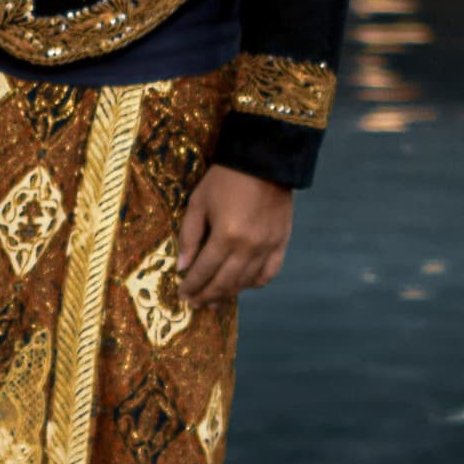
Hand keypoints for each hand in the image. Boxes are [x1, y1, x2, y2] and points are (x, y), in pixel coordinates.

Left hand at [172, 165, 293, 307]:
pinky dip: (254, 283)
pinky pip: (269, 273)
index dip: (191, 285)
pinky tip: (242, 285)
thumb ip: (189, 236)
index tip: (182, 294)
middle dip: (206, 296)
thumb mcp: (198, 202)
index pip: (204, 271)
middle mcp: (248, 247)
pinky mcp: (281, 242)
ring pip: (246, 282)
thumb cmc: (225, 178)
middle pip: (224, 282)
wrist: (264, 160)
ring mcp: (268, 247)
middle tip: (195, 304)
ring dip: (228, 294)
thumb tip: (182, 267)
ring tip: (214, 301)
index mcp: (226, 236)